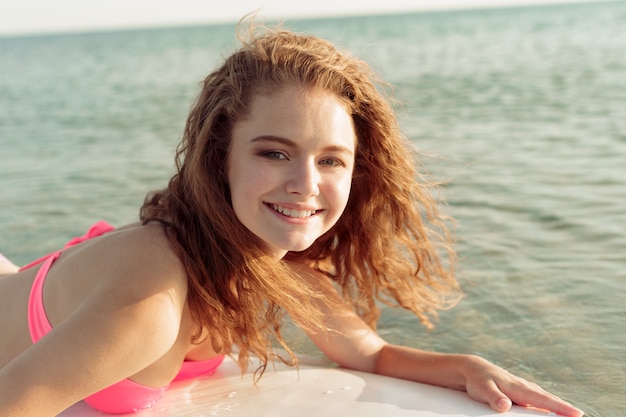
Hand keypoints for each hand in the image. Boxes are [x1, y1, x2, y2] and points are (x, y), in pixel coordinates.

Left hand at [462, 355, 583, 416]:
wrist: (473, 370)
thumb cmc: (479, 380)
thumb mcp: (482, 389)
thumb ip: (494, 397)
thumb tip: (505, 405)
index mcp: (518, 387)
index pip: (542, 399)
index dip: (560, 407)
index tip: (577, 413)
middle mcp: (525, 387)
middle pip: (548, 399)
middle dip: (565, 408)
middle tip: (580, 416)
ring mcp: (525, 389)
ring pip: (545, 399)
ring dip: (558, 407)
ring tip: (572, 415)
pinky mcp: (522, 393)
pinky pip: (538, 400)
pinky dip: (548, 405)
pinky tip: (552, 413)